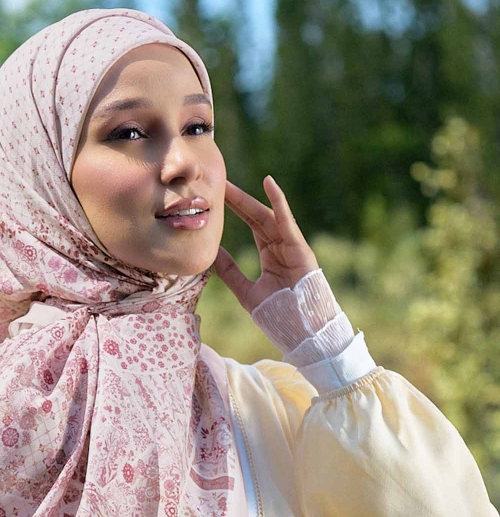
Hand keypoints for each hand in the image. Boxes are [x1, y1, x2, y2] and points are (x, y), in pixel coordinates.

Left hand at [214, 176, 318, 313]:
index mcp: (270, 255)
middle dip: (236, 200)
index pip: (250, 225)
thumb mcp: (246, 292)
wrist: (303, 333)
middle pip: (256, 216)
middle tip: (217, 183)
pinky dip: (279, 202)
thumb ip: (230, 272)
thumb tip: (211, 254)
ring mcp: (291, 245)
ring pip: (267, 216)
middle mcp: (281, 246)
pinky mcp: (300, 248)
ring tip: (228, 184)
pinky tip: (268, 184)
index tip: (216, 197)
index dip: (234, 210)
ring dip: (248, 200)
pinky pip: (287, 221)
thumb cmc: (279, 315)